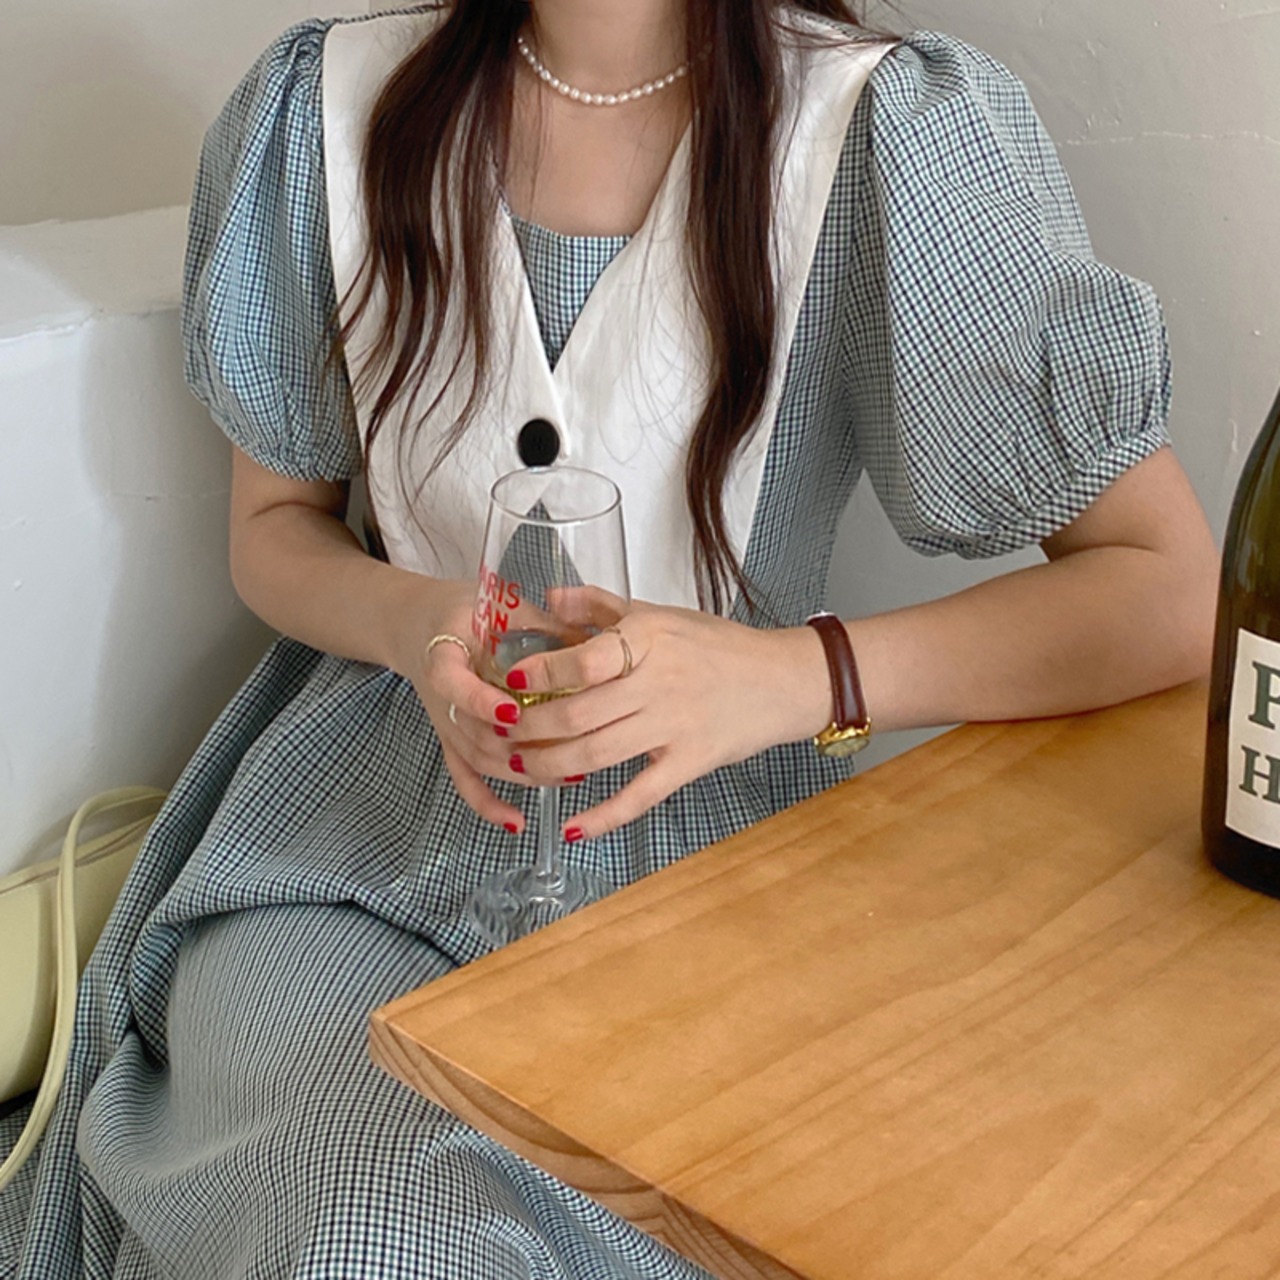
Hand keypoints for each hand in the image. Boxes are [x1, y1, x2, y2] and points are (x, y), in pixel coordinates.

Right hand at [404, 583, 543, 833]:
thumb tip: (599, 638)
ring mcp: (447, 725)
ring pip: (477, 759)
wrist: (421, 627)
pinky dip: (488, 804)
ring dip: (519, 773)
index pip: (454, 684)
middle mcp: (441, 698)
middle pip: (472, 733)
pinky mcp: (452, 742)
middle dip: (517, 747)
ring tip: (567, 774)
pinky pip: (465, 780)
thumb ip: (542, 625)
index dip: (481, 702)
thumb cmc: (465, 614)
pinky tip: (516, 822)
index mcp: (444, 656)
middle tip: (566, 750)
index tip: (512, 712)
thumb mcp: (499, 607)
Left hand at [499, 603, 826, 837]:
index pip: (582, 660)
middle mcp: (659, 682)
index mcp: (648, 639)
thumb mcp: (660, 613)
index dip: (539, 674)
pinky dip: (603, 816)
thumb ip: (602, 606)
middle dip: (529, 730)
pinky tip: (572, 826)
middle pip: (577, 714)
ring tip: (518, 769)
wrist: (784, 679)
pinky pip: (639, 796)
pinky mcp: (691, 762)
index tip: (508, 681)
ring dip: (549, 767)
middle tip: (499, 735)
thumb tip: (551, 597)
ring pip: (596, 755)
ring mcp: (675, 726)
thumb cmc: (718, 644)